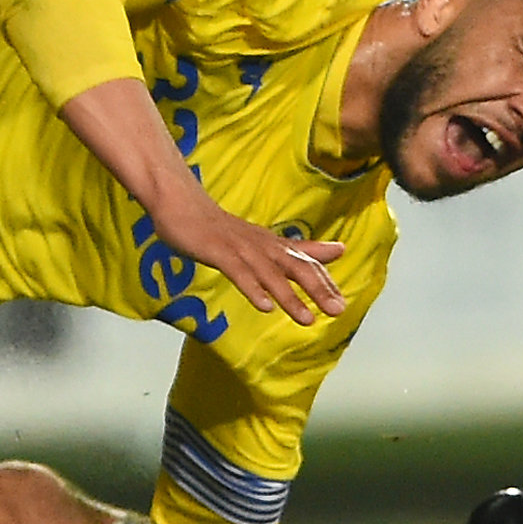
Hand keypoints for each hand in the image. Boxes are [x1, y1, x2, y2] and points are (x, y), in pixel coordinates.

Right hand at [154, 187, 345, 324]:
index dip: (324, 281)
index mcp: (271, 244)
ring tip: (306, 319)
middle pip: (295, 267)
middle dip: (317, 289)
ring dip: (289, 297)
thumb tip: (338, 249)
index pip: (305, 262)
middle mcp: (261, 245)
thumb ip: (298, 248)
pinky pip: (238, 272)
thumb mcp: (262, 240)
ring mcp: (240, 248)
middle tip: (337, 311)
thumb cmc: (219, 227)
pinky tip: (264, 307)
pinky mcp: (218, 252)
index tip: (342, 303)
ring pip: (270, 274)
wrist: (180, 204)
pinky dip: (252, 289)